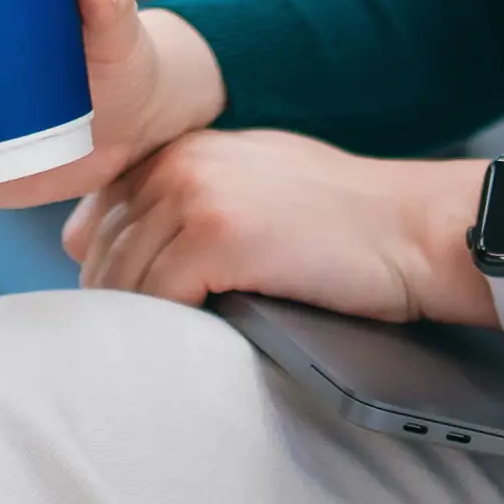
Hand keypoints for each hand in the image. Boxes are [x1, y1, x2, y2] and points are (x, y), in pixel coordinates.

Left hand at [62, 130, 497, 328]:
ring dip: (141, 324)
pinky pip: (161, 299)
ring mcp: (195, 196)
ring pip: (126, 282)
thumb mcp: (249, 182)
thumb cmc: (339, 218)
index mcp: (180, 148)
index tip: (131, 313)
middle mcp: (177, 163)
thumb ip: (182, 196)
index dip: (107, 275)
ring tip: (162, 356)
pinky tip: (192, 343)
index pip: (95, 223)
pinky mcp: (217, 237)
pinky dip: (170, 329)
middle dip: (118, 307)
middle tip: (141, 351)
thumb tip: (94, 240)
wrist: (409, 229)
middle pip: (103, 256)